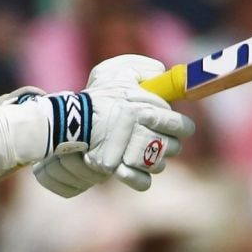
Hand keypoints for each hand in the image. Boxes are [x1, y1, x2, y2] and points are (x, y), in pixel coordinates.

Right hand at [31, 54, 194, 194]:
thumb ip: (143, 69)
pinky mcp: (116, 168)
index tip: (179, 127)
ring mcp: (129, 151)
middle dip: (170, 144)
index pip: (178, 123)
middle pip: (173, 146)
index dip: (181, 126)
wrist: (70, 118)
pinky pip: (141, 181)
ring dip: (157, 161)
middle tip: (163, 141)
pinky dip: (142, 180)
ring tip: (149, 155)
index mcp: (146, 108)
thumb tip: (162, 72)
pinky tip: (141, 175)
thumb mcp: (118, 72)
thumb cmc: (98, 96)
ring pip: (159, 165)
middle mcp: (141, 130)